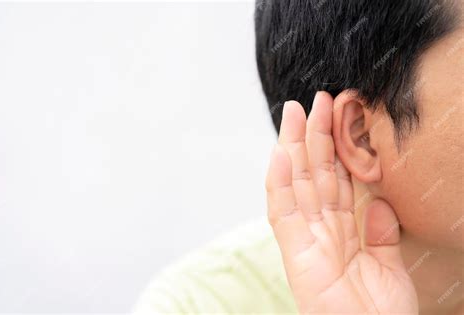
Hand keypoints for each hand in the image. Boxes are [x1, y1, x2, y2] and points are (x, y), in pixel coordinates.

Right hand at [265, 92, 417, 313]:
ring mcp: (304, 237)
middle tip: (315, 99)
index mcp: (341, 230)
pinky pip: (283, 211)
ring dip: (294, 147)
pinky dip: (279, 183)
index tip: (338, 115)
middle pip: (314, 173)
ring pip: (296, 183)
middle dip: (313, 136)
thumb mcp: (389, 266)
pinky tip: (280, 154)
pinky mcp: (293, 251)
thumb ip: (381, 233)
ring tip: (294, 113)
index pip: (335, 179)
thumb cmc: (377, 313)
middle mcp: (319, 228)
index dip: (335, 147)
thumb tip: (382, 206)